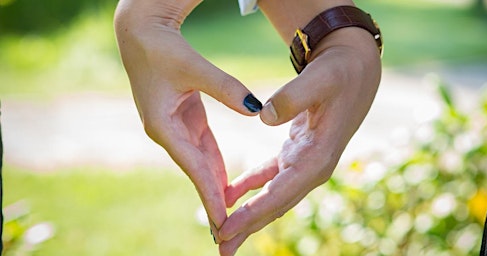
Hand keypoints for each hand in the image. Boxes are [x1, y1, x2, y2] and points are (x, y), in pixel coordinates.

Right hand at [114, 0, 260, 241]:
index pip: (193, 167)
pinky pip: (203, 146)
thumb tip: (255, 110)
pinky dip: (215, 163)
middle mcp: (166, 132)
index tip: (222, 220)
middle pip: (195, 171)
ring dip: (214, 185)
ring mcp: (174, 126)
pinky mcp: (183, 117)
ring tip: (229, 213)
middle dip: (212, 199)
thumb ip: (224, 88)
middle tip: (228, 230)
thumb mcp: (193, 67)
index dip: (209, 193)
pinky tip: (227, 181)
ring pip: (200, 161)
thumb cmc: (161, 48)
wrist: (142, 32)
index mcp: (162, 126)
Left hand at [218, 28, 381, 254]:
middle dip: (247, 227)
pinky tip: (230, 194)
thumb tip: (263, 115)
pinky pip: (270, 176)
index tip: (226, 230)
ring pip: (272, 196)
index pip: (280, 193)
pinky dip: (250, 186)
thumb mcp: (319, 79)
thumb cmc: (340, 74)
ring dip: (248, 214)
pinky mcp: (298, 153)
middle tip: (221, 249)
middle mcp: (313, 167)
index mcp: (318, 157)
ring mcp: (305, 162)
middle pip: (275, 205)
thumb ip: (293, 97)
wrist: (355, 69)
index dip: (252, 214)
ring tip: (223, 233)